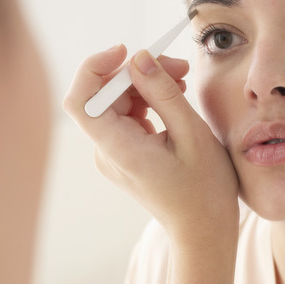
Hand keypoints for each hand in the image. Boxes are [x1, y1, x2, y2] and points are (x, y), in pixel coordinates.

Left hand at [62, 43, 238, 251]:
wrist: (204, 231)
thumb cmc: (204, 191)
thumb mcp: (192, 135)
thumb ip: (163, 93)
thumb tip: (139, 57)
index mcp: (118, 150)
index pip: (80, 100)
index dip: (94, 68)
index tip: (126, 52)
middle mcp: (107, 152)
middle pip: (103, 96)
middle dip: (136, 72)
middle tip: (178, 65)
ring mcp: (113, 153)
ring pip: (117, 103)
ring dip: (145, 84)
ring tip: (182, 79)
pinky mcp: (124, 153)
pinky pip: (127, 116)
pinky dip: (148, 101)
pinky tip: (174, 97)